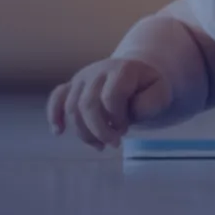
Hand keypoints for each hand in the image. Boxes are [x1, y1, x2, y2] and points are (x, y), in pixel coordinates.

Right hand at [47, 56, 172, 148]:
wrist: (136, 74)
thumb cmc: (148, 88)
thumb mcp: (160, 94)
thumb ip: (149, 104)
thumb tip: (128, 114)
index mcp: (122, 70)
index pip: (111, 98)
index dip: (117, 119)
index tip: (126, 129)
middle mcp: (98, 70)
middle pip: (87, 105)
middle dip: (99, 130)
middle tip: (114, 143)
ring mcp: (82, 77)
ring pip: (72, 108)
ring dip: (84, 132)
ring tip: (100, 145)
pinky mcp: (72, 86)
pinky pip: (57, 98)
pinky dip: (54, 115)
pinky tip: (58, 132)